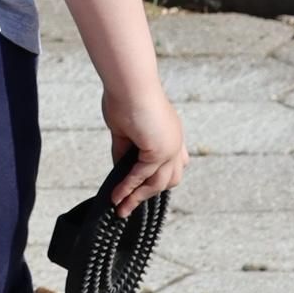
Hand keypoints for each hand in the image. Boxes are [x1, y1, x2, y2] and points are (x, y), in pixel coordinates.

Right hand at [103, 88, 186, 209]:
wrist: (129, 84)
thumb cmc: (124, 96)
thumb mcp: (124, 130)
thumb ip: (125, 151)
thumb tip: (120, 169)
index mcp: (170, 133)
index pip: (174, 163)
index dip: (162, 178)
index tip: (145, 189)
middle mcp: (176, 142)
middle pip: (169, 178)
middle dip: (150, 192)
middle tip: (131, 203)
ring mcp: (171, 147)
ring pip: (157, 183)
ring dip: (138, 197)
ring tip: (122, 209)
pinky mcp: (160, 151)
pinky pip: (142, 175)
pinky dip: (129, 188)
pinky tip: (117, 197)